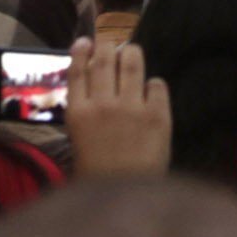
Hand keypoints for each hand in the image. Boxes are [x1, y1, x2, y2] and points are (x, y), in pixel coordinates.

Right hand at [64, 37, 172, 179]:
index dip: (81, 52)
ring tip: (132, 51)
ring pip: (132, 65)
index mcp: (78, 113)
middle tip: (110, 43)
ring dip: (132, 53)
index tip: (85, 41)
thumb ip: (85, 114)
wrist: (125, 194)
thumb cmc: (96, 174)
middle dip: (107, 46)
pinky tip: (153, 86)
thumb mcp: (78, 141)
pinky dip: (154, 83)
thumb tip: (93, 91)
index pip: (77, 72)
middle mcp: (103, 104)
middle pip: (104, 61)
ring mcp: (132, 107)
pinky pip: (157, 85)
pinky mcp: (158, 114)